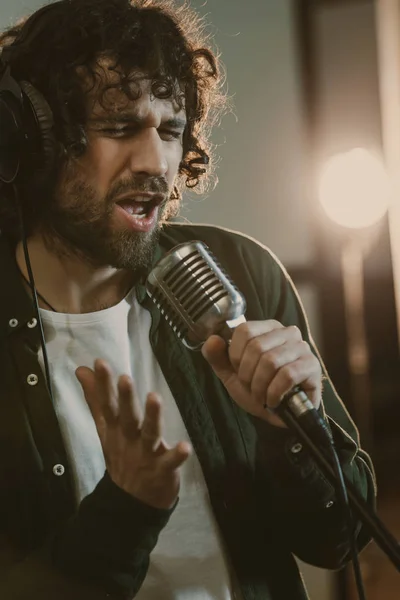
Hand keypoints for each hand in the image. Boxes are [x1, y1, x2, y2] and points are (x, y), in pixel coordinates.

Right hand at [75, 359, 190, 508]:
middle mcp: (129, 439)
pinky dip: (177, 455)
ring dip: (153, 417)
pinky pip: (170, 462)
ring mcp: (146, 454)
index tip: (100, 363)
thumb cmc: (121, 454)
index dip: (103, 385)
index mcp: (115, 428)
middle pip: (127, 417)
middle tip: (124, 378)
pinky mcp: (162, 469)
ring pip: (149, 434)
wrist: (131, 501)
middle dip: (126, 399)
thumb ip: (95, 398)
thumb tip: (82, 370)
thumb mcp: (105, 428)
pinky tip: (186, 447)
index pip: (108, 404)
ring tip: (155, 397)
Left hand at [201, 321, 321, 427]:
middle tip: (250, 388)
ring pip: (271, 361)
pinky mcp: (312, 366)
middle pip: (256, 346)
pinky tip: (273, 401)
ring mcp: (302, 348)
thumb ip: (216, 356)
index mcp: (267, 328)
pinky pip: (288, 375)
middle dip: (247, 374)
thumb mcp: (230, 373)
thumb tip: (212, 339)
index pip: (244, 330)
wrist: (280, 414)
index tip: (239, 371)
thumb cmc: (258, 388)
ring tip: (261, 396)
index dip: (235, 355)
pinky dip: (275, 392)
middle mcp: (287, 333)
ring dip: (260, 386)